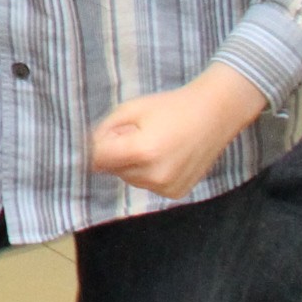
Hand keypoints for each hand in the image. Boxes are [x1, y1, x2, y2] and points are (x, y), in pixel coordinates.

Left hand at [88, 65, 269, 198]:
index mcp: (143, 152)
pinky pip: (148, 185)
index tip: (102, 136)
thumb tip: (87, 150)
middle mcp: (156, 176)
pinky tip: (165, 156)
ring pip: (130, 179)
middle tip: (137, 133)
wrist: (214, 115)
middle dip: (117, 153)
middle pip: (114, 170)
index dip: (97, 147)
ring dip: (132, 164)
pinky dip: (149, 173)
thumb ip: (104, 130)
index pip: (99, 159)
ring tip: (153, 143)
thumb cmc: (170, 107)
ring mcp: (168, 188)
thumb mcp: (130, 109)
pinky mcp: (176, 193)